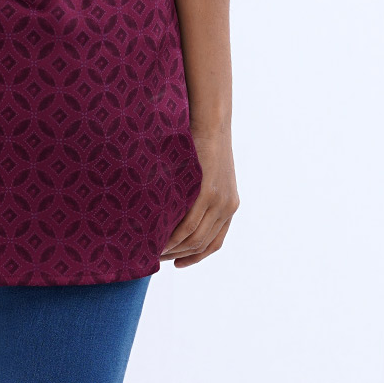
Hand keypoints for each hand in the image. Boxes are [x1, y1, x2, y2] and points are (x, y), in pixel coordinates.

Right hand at [159, 127, 239, 266]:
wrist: (211, 121)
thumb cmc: (202, 141)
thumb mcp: (207, 171)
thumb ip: (198, 190)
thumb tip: (174, 204)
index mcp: (229, 204)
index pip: (214, 242)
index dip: (196, 256)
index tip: (179, 264)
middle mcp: (227, 207)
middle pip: (203, 243)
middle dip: (180, 255)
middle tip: (157, 258)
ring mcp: (219, 201)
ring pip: (195, 238)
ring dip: (175, 249)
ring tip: (154, 251)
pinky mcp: (208, 193)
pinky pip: (189, 224)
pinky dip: (174, 236)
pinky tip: (160, 239)